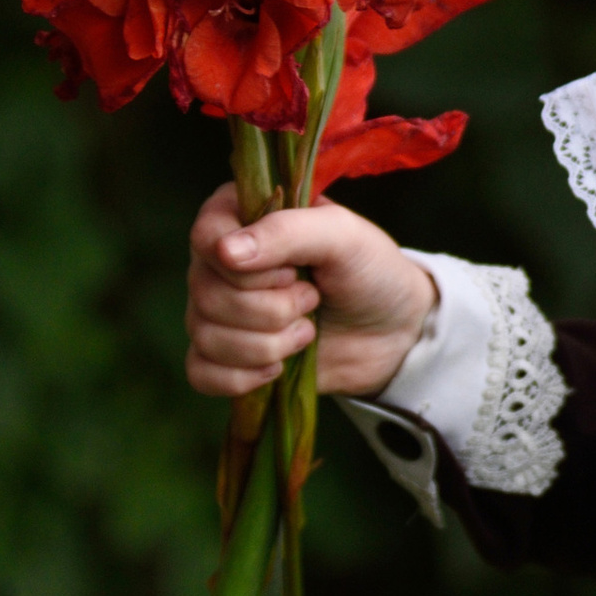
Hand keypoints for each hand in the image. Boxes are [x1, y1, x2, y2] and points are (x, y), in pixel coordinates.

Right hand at [185, 186, 437, 401]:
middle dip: (272, 309)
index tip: (295, 272)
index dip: (250, 269)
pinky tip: (277, 368)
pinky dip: (240, 377)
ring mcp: (217, 310)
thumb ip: (288, 231)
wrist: (393, 331)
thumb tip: (225, 252)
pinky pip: (201, 373)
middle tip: (313, 299)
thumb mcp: (343, 236)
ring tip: (308, 331)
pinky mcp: (225, 355)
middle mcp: (218, 263)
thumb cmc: (370, 270)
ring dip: (267, 344)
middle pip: (206, 293)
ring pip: (205, 336)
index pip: (206, 240)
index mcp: (239, 217)